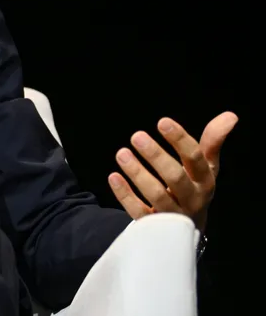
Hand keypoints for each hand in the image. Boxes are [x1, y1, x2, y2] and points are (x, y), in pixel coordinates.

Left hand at [108, 112, 237, 231]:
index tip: (162, 122)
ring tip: (121, 153)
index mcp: (205, 181)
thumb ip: (213, 141)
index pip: (195, 159)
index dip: (180, 140)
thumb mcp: (206, 167)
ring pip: (156, 195)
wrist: (187, 228)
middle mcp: (192, 199)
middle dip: (156, 156)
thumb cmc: (194, 187)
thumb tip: (230, 115)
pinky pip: (139, 212)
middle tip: (137, 135)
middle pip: (175, 178)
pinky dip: (125, 195)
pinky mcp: (154, 225)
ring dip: (137, 173)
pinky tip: (113, 176)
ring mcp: (173, 214)